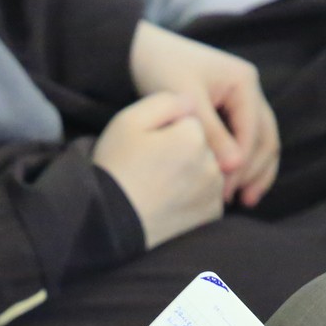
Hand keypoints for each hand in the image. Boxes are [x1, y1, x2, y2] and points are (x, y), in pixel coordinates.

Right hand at [92, 93, 224, 247]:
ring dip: (191, 171)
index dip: (167, 130)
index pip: (189, 120)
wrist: (112, 224)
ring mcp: (213, 191)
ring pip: (207, 167)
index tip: (148, 146)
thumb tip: (192, 101)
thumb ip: (165, 101)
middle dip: (183, 150)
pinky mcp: (212, 213)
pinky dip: (195, 194)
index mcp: (193, 136)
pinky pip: (209, 192)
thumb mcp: (128, 121)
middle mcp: (211, 163)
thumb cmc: (117, 168)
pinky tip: (171, 199)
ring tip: (160, 184)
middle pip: (202, 144)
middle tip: (152, 167)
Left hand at [128, 20, 280, 208]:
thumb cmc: (161, 70)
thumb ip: (211, 134)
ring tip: (245, 200)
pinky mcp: (230, 109)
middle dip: (256, 172)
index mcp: (244, 82)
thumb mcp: (186, 102)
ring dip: (255, 171)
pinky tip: (233, 184)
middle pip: (266, 137)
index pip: (253, 132)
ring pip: (261, 141)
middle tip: (242, 201)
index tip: (224, 190)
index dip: (242, 164)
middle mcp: (249, 89)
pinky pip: (246, 139)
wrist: (141, 52)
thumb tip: (235, 167)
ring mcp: (242, 99)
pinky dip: (243, 162)